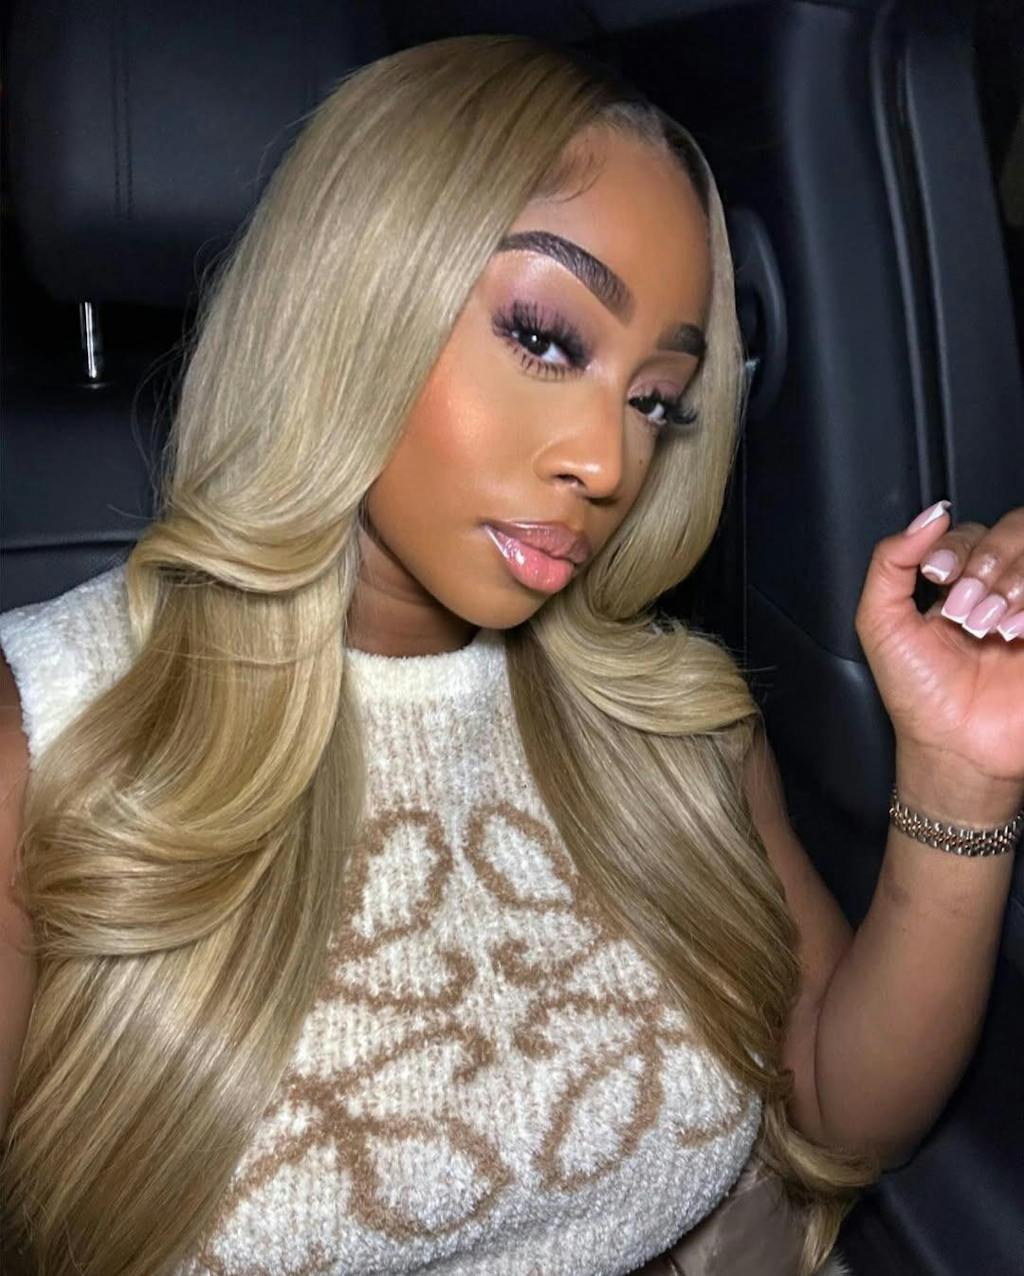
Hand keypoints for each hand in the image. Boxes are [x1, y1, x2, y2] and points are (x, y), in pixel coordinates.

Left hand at [854, 501, 1023, 795]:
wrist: (955, 747)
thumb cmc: (917, 693)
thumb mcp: (880, 622)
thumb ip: (890, 561)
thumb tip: (929, 515)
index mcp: (958, 584)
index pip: (968, 531)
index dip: (955, 545)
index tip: (937, 576)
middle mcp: (999, 588)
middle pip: (1014, 530)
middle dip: (986, 565)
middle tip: (964, 612)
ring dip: (1014, 583)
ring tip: (989, 628)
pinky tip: (1016, 633)